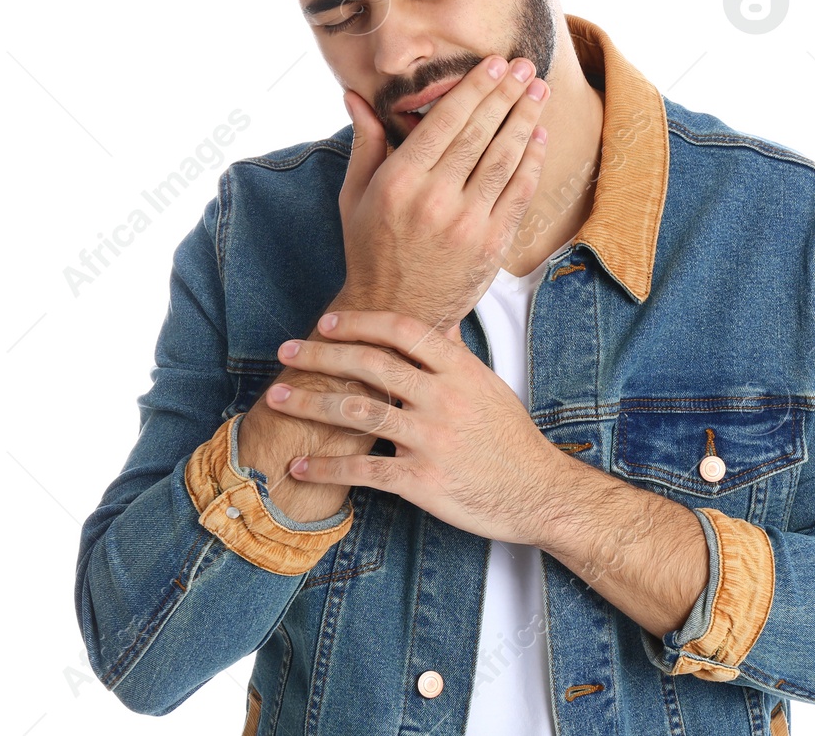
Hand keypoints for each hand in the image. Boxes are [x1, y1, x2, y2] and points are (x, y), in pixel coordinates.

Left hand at [260, 309, 572, 546]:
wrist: (536, 492)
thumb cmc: (511, 440)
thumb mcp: (489, 387)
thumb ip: (456, 357)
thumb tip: (437, 323)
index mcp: (459, 370)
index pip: (402, 331)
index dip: (359, 322)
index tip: (326, 324)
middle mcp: (442, 398)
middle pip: (369, 364)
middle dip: (320, 355)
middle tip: (286, 352)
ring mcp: (431, 439)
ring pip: (357, 413)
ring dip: (309, 404)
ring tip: (277, 399)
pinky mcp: (421, 480)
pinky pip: (363, 470)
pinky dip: (326, 468)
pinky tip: (300, 466)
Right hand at [337, 54, 548, 337]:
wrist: (396, 313)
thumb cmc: (371, 249)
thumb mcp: (355, 195)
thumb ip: (364, 142)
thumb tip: (355, 95)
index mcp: (399, 181)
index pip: (445, 121)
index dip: (474, 88)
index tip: (494, 63)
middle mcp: (434, 199)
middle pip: (480, 133)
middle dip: (506, 94)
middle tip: (526, 66)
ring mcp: (468, 223)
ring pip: (504, 158)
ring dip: (526, 119)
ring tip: (539, 90)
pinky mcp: (492, 245)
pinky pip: (519, 193)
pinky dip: (532, 160)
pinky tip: (540, 135)